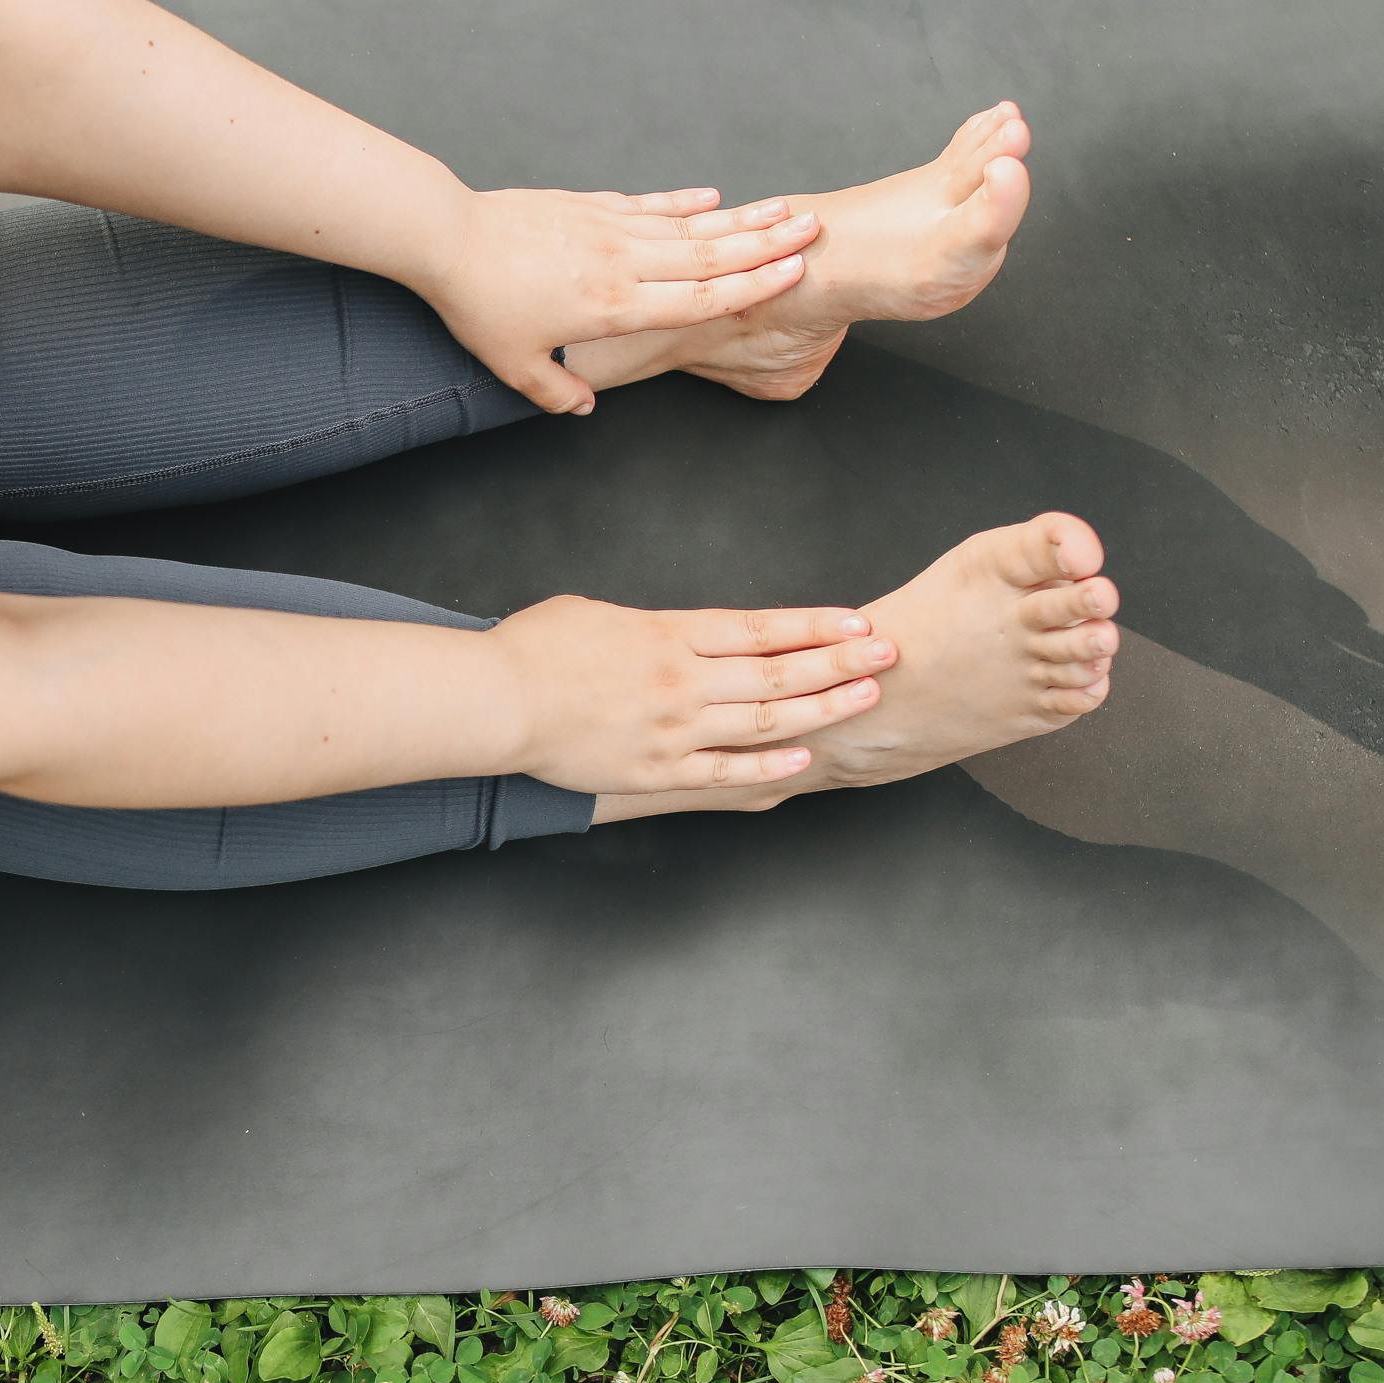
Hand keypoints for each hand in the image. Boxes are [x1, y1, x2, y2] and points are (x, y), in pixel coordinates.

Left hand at [414, 184, 826, 413]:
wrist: (447, 237)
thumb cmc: (478, 303)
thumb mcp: (513, 364)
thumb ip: (555, 389)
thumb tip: (583, 409)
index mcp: (614, 305)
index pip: (698, 298)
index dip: (751, 287)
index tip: (794, 274)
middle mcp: (622, 263)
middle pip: (708, 255)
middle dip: (766, 245)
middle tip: (814, 231)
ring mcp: (609, 228)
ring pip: (687, 225)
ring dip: (738, 218)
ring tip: (783, 210)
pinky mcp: (590, 206)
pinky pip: (649, 205)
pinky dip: (683, 203)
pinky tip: (712, 198)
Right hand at [487, 595, 895, 796]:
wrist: (495, 700)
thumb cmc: (534, 648)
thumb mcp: (597, 612)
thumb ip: (651, 625)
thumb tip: (680, 633)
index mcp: (668, 633)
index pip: (760, 627)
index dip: (814, 625)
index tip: (855, 622)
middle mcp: (683, 679)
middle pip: (778, 669)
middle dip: (840, 662)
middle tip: (888, 654)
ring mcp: (674, 728)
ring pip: (764, 718)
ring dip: (821, 707)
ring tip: (864, 697)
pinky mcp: (656, 770)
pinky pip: (724, 770)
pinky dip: (768, 764)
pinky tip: (804, 757)